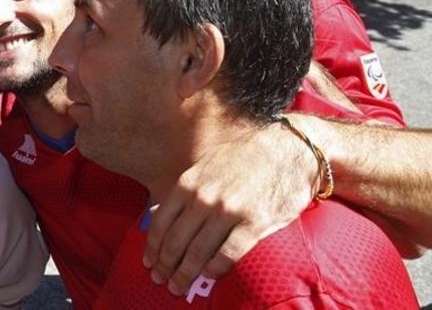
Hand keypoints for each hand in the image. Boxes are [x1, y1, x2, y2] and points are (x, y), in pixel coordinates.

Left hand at [144, 122, 314, 294]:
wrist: (287, 150)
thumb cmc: (243, 158)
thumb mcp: (205, 165)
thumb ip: (186, 190)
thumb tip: (162, 212)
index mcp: (188, 184)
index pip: (161, 222)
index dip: (152, 247)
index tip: (148, 262)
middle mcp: (203, 199)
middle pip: (176, 241)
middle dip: (165, 265)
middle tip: (161, 281)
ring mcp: (228, 211)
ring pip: (198, 251)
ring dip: (186, 273)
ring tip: (178, 286)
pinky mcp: (254, 223)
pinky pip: (229, 253)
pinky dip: (216, 268)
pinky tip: (209, 275)